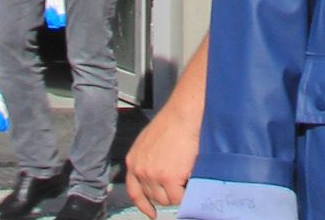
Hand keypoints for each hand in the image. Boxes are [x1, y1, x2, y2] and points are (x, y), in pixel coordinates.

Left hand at [124, 96, 201, 215]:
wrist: (184, 113)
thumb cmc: (174, 121)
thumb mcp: (150, 141)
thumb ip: (148, 159)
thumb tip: (157, 175)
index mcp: (134, 160)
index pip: (134, 191)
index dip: (143, 204)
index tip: (151, 212)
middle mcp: (140, 169)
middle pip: (154, 196)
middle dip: (168, 192)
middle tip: (180, 182)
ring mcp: (153, 175)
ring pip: (168, 199)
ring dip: (178, 192)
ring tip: (187, 176)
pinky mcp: (169, 178)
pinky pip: (179, 197)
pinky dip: (187, 193)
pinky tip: (191, 181)